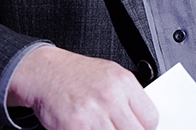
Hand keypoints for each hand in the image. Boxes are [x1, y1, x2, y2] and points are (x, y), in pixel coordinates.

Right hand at [7, 46, 158, 129]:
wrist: (45, 72)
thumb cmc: (76, 75)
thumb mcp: (110, 75)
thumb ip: (128, 98)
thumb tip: (143, 122)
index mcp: (123, 82)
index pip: (150, 119)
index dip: (144, 129)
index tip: (136, 128)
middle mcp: (110, 96)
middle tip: (115, 128)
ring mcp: (93, 113)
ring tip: (101, 128)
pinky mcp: (76, 126)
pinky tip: (88, 129)